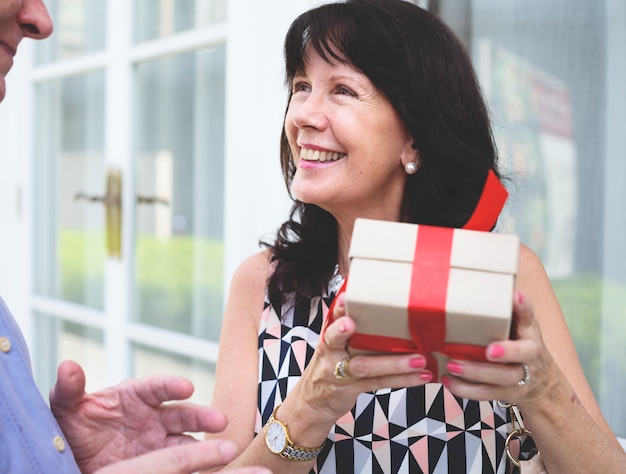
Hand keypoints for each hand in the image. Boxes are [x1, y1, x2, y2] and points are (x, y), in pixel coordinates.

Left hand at [50, 360, 239, 472]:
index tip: (187, 388)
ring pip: (188, 441)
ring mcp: (158, 443)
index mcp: (135, 396)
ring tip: (224, 449)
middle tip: (219, 420)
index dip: (172, 387)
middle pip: (182, 414)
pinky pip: (182, 464)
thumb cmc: (73, 427)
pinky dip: (197, 465)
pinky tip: (210, 468)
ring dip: (207, 444)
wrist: (74, 461)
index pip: (157, 388)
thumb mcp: (66, 408)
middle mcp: (153, 417)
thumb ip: (69, 389)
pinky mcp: (160, 464)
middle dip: (202, 416)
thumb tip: (68, 366)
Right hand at [297, 292, 431, 420]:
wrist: (313, 402)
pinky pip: (379, 383)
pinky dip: (403, 380)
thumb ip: (349, 327)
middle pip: (336, 340)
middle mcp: (330, 352)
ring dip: (394, 362)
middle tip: (351, 323)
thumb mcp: (332, 344)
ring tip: (419, 358)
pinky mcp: (352, 388)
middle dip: (343, 331)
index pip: (331, 318)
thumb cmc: (330, 364)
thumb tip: (382, 303)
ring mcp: (339, 372)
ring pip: (365, 366)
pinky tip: (421, 376)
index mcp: (329, 336)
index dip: (338, 308)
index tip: (346, 297)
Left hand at [440, 290, 554, 403]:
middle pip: (522, 355)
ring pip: (502, 379)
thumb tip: (471, 281)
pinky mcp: (508, 393)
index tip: (515, 296)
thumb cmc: (519, 343)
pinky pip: (486, 393)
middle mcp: (529, 354)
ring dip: (475, 373)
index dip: (524, 307)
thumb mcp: (518, 325)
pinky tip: (447, 381)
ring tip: (452, 365)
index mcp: (529, 332)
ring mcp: (520, 377)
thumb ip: (502, 309)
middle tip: (488, 350)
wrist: (541, 383)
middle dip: (506, 352)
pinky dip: (465, 389)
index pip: (529, 316)